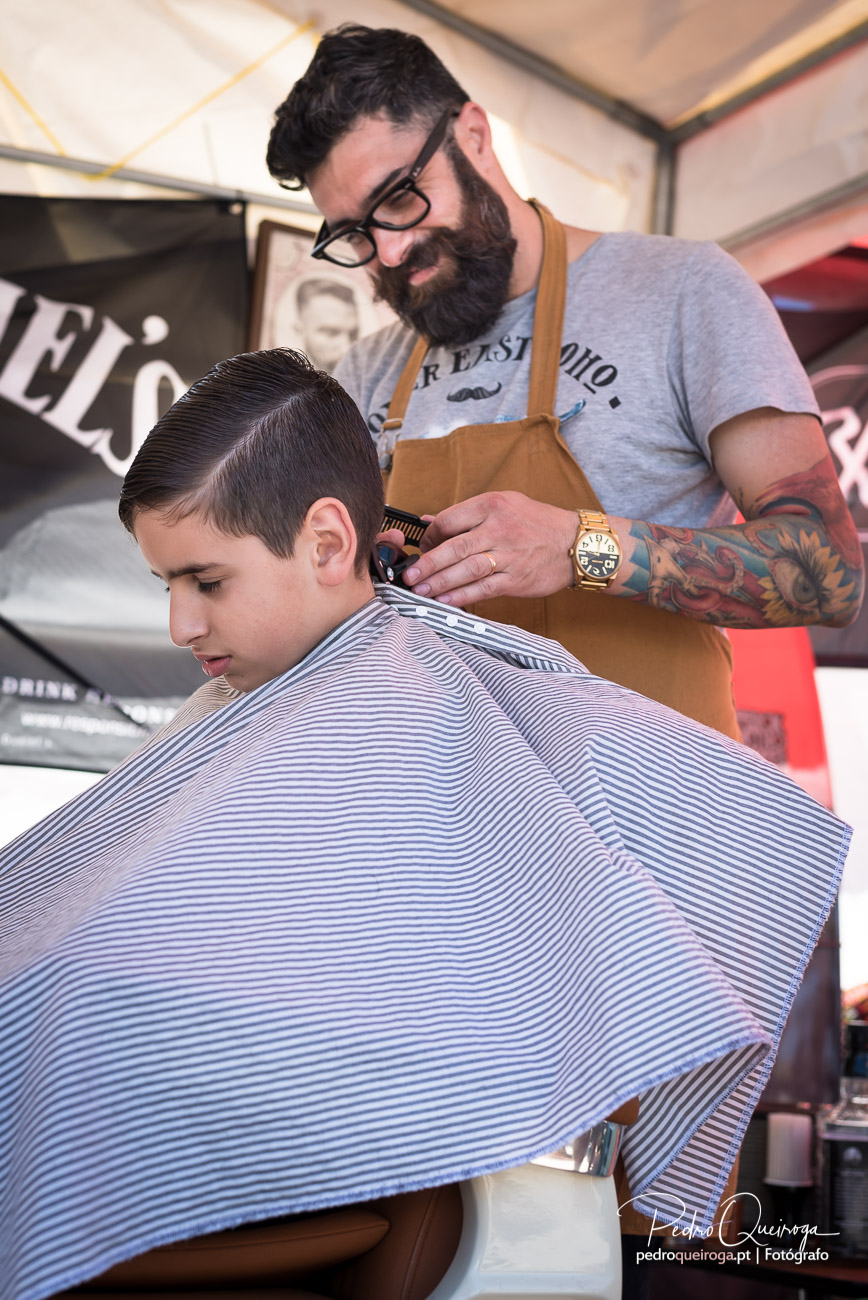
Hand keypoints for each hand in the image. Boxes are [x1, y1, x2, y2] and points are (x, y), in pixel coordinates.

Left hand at [402, 491, 577, 605]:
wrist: (576, 543)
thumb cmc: (537, 523)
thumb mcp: (505, 504)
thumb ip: (467, 515)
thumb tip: (429, 523)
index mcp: (491, 505)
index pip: (449, 520)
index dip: (429, 537)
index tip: (421, 549)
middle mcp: (499, 528)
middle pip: (455, 547)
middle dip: (428, 564)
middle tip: (409, 576)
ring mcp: (509, 555)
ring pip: (467, 569)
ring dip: (440, 582)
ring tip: (420, 591)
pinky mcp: (517, 578)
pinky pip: (484, 588)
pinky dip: (462, 596)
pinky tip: (445, 600)